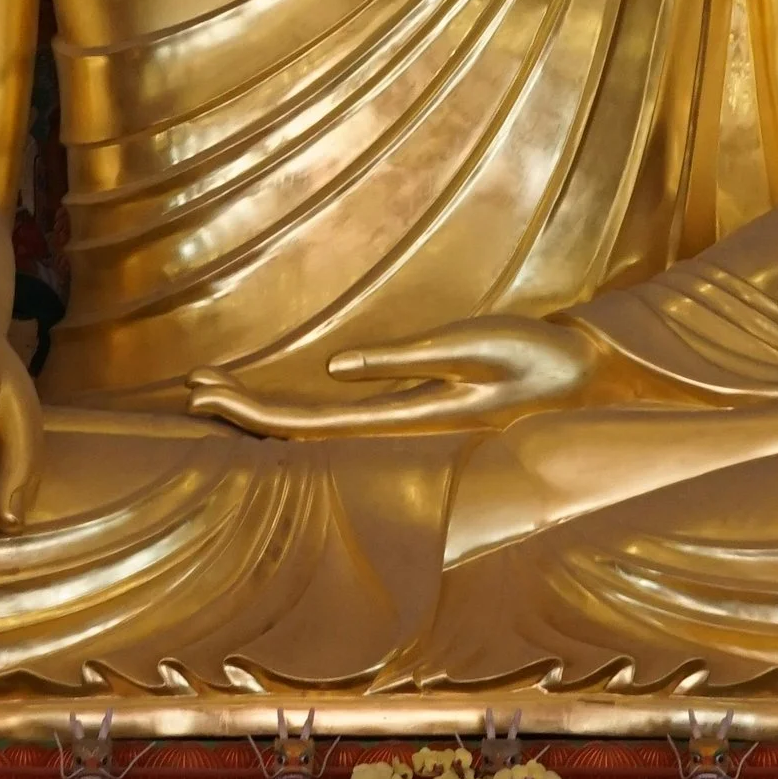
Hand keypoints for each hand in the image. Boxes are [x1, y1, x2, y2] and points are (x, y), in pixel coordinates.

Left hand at [192, 315, 602, 437]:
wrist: (586, 377)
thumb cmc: (538, 357)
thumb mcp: (474, 346)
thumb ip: (406, 360)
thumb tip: (334, 370)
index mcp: (404, 418)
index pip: (307, 424)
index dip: (251, 412)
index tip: (203, 390)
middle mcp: (396, 429)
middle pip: (300, 431)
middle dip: (243, 412)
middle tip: (191, 389)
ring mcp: (404, 420)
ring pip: (316, 425)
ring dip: (265, 410)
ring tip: (217, 390)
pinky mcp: (415, 407)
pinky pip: (341, 416)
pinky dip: (300, 404)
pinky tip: (279, 398)